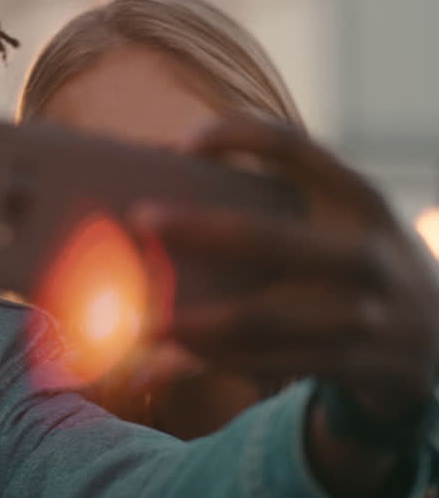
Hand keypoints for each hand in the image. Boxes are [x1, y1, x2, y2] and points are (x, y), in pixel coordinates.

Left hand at [132, 116, 438, 424]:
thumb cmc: (359, 259)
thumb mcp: (348, 217)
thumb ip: (286, 197)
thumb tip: (171, 173)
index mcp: (358, 199)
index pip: (296, 148)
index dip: (239, 135)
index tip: (185, 141)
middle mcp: (361, 252)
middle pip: (263, 238)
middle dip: (196, 228)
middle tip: (140, 218)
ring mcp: (358, 313)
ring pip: (255, 318)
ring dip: (189, 320)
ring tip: (135, 317)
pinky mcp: (347, 362)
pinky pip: (263, 362)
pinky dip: (208, 362)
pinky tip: (161, 359)